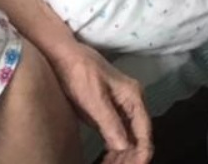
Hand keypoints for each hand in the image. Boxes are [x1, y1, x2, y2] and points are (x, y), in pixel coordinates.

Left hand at [48, 40, 153, 163]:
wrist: (63, 55)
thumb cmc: (78, 74)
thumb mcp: (93, 99)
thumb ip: (110, 122)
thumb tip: (125, 146)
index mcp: (133, 97)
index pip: (144, 132)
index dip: (141, 154)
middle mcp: (133, 101)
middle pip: (139, 137)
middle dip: (131, 157)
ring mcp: (123, 105)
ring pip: (129, 137)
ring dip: (123, 155)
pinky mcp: (111, 108)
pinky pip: (119, 132)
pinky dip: (116, 148)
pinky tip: (108, 159)